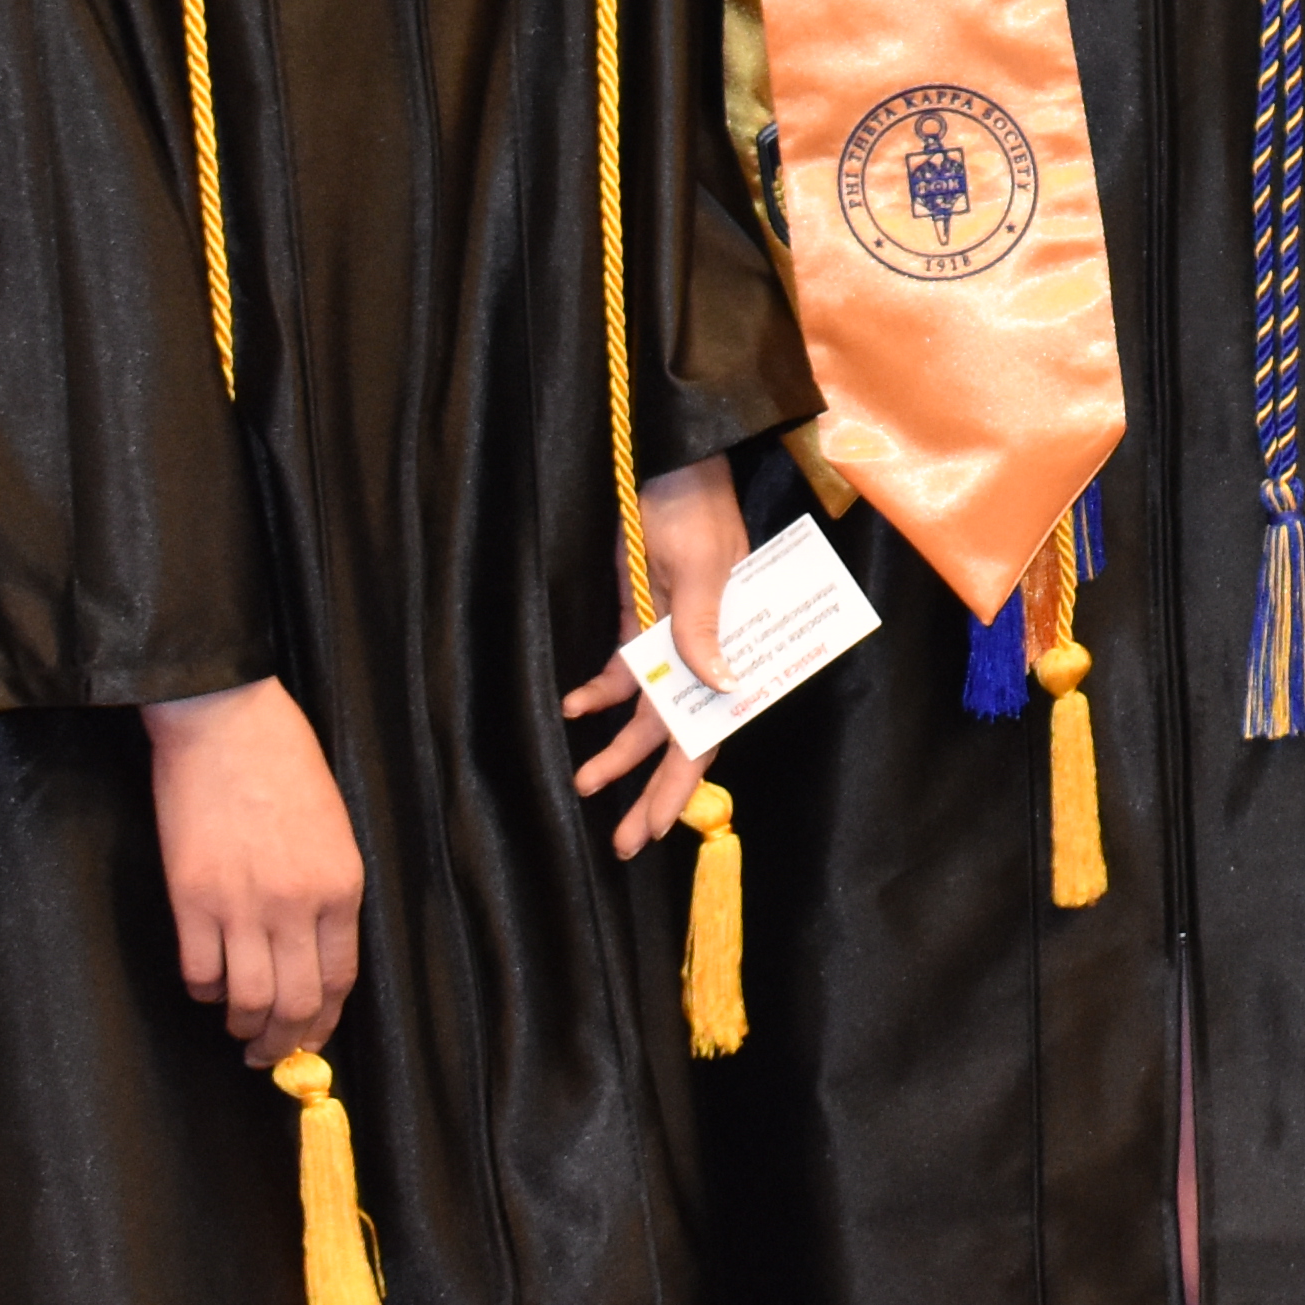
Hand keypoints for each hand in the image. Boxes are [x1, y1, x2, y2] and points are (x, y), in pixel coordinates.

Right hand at [144, 678, 364, 1062]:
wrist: (224, 720)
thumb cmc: (283, 762)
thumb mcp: (333, 827)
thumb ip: (327, 891)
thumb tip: (314, 951)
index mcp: (341, 886)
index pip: (339, 980)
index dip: (323, 1022)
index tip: (311, 1040)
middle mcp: (297, 905)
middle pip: (296, 1004)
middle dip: (284, 1043)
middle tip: (270, 1056)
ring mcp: (242, 905)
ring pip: (247, 1000)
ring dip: (243, 1026)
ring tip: (238, 1029)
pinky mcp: (191, 899)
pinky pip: (200, 972)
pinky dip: (205, 991)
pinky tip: (208, 985)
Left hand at [563, 455, 750, 858]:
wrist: (667, 463)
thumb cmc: (695, 507)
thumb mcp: (703, 566)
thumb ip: (705, 628)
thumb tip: (720, 689)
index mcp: (732, 647)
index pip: (710, 727)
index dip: (684, 781)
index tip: (659, 826)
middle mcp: (705, 654)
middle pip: (677, 734)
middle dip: (649, 789)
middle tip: (623, 841)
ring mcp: (672, 640)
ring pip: (646, 712)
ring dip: (616, 751)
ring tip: (583, 784)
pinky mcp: (641, 620)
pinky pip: (622, 671)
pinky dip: (597, 694)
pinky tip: (572, 709)